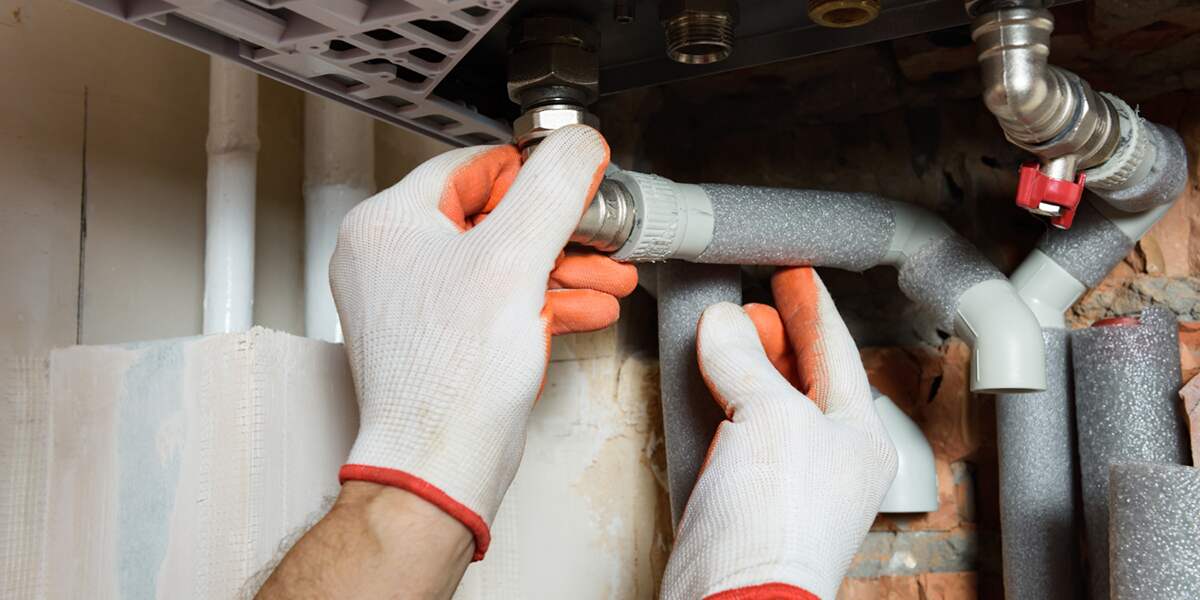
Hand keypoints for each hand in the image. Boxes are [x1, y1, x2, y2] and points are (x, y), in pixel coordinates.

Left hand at [329, 126, 636, 559]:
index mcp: (387, 224)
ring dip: (561, 269)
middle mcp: (388, 259)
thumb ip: (553, 189)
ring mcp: (410, 302)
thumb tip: (577, 145)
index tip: (577, 181)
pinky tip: (585, 307)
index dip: (534, 174)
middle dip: (561, 233)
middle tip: (600, 235)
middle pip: (493, 218)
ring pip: (500, 263)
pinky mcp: (435, 338)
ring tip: (609, 275)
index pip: (472, 167)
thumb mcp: (517, 258)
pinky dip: (539, 302)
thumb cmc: (453, 378)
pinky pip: (493, 301)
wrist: (441, 465)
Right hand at [661, 267, 896, 599]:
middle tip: (754, 297)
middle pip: (803, 375)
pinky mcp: (741, 498)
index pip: (838, 352)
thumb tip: (724, 323)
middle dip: (778, 333)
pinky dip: (717, 400)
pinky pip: (732, 432)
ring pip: (765, 402)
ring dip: (744, 363)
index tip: (793, 274)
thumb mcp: (770, 418)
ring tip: (725, 329)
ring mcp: (784, 479)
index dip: (813, 307)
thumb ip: (747, 361)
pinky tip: (701, 382)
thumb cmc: (776, 527)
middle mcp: (827, 458)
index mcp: (859, 437)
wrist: (732, 599)